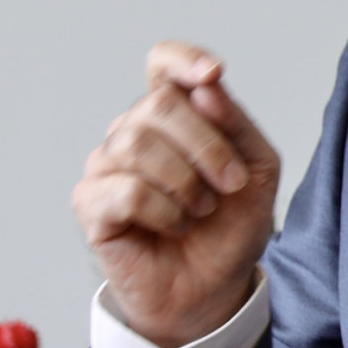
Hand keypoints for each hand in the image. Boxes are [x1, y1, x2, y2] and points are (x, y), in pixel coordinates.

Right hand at [73, 41, 280, 347]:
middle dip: (206, 144)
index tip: (212, 74)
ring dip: (186, 182)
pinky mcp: (91, 204)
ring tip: (201, 210)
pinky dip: (164, 210)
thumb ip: (235, 122)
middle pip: (158, 103)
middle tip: (230, 184)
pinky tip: (175, 225)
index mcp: (174, 115)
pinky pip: (125, 189)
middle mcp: (134, 130)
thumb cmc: (230, 225)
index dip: (183, 60)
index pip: (162, 64)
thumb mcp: (256, 168)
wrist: (215, 287)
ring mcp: (107, 165)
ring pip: (137, 142)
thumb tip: (206, 87)